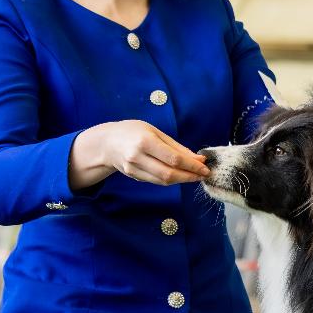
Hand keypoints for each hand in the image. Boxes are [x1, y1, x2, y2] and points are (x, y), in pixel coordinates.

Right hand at [95, 120, 209, 185]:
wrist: (107, 142)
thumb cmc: (133, 132)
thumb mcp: (155, 132)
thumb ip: (177, 147)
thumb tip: (198, 159)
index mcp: (145, 142)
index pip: (173, 159)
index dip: (192, 166)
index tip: (205, 168)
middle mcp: (137, 157)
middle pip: (169, 173)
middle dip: (189, 176)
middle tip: (203, 175)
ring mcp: (133, 169)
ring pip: (163, 180)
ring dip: (182, 180)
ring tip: (195, 176)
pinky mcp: (133, 176)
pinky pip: (156, 181)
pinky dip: (170, 180)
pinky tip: (180, 176)